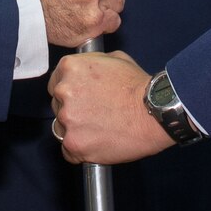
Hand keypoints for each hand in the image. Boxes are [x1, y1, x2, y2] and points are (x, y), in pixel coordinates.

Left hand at [48, 51, 173, 164]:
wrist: (154, 113)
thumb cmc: (138, 87)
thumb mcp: (115, 59)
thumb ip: (91, 63)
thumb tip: (86, 68)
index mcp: (70, 68)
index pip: (55, 83)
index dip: (70, 92)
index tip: (81, 99)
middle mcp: (64, 91)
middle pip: (57, 105)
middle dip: (73, 110)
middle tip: (95, 114)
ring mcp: (67, 119)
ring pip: (61, 128)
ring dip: (75, 130)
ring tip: (99, 130)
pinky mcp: (74, 144)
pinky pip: (68, 151)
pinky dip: (81, 150)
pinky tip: (98, 143)